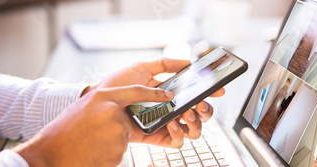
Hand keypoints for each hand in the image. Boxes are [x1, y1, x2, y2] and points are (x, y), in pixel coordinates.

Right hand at [13, 86, 173, 166]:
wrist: (50, 154)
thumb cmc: (65, 133)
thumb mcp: (86, 110)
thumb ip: (106, 107)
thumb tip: (123, 112)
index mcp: (103, 96)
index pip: (137, 91)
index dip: (154, 94)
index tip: (169, 96)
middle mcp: (112, 110)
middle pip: (129, 121)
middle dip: (118, 131)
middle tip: (97, 136)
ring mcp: (116, 129)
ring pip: (124, 138)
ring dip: (110, 144)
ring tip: (89, 144)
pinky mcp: (119, 148)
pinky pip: (120, 150)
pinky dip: (108, 154)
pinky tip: (92, 152)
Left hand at [83, 58, 224, 147]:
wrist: (99, 102)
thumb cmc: (116, 86)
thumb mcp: (140, 68)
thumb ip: (164, 65)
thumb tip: (186, 63)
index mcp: (168, 93)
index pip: (193, 95)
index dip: (208, 93)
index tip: (218, 90)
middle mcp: (169, 109)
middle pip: (198, 114)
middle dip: (206, 110)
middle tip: (202, 104)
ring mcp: (163, 123)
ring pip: (192, 129)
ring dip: (195, 122)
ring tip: (187, 113)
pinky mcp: (156, 137)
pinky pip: (176, 141)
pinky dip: (178, 133)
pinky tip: (172, 123)